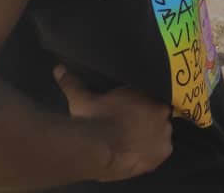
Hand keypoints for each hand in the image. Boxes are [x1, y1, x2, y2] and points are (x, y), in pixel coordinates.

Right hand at [54, 65, 172, 182]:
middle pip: (159, 119)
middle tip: (131, 128)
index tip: (132, 114)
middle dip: (148, 122)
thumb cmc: (93, 120)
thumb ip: (74, 83)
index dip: (144, 109)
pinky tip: (137, 154)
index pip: (155, 102)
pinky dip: (152, 154)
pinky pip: (160, 154)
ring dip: (151, 138)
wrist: (96, 149)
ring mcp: (165, 136)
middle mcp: (164, 116)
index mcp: (153, 100)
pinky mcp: (162, 154)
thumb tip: (58, 69)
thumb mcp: (83, 99)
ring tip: (133, 143)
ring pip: (161, 136)